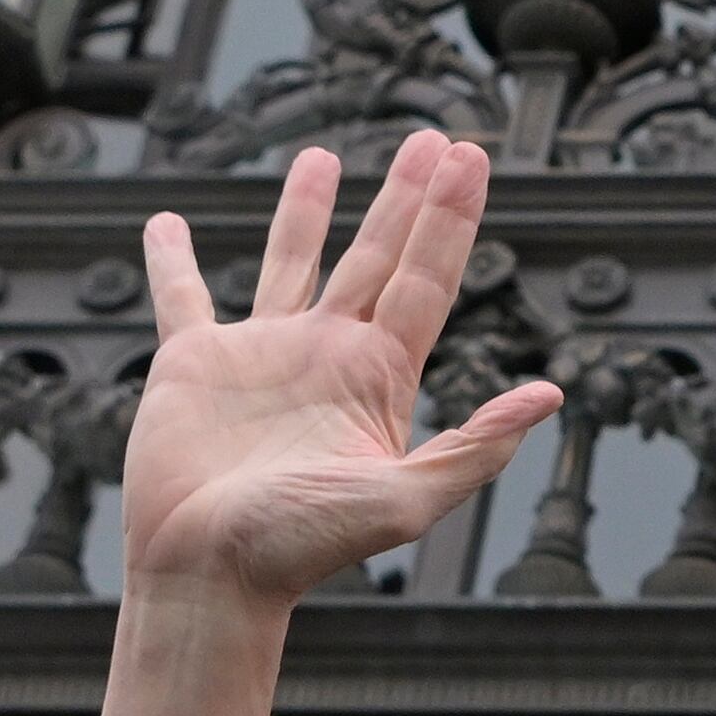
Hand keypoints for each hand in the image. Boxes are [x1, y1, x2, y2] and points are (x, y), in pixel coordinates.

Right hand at [94, 130, 561, 715]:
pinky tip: (165, 224)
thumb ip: (475, 447)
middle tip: (436, 139)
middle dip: (408, 199)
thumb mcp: (402, 500)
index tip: (469, 159)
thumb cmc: (302, 550)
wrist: (210, 575)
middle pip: (379, 258)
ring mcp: (262, 356)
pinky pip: (183, 297)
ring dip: (307, 210)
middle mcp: (326, 358)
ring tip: (323, 155)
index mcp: (377, 380)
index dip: (450, 220)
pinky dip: (172, 260)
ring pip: (291, 261)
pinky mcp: (194, 365)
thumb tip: (550, 394)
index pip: (427, 281)